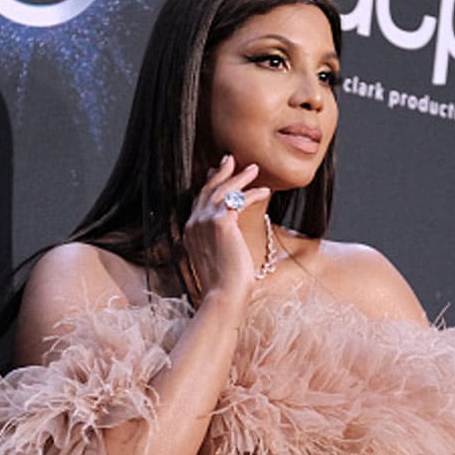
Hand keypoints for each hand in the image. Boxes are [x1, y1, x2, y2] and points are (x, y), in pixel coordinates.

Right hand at [183, 154, 269, 302]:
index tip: (218, 174)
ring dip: (239, 177)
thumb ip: (215, 244)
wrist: (223, 295)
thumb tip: (228, 238)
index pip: (198, 202)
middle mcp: (193, 224)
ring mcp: (204, 221)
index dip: (209, 186)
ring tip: (254, 169)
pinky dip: (252, 193)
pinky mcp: (221, 222)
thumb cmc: (222, 285)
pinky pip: (239, 200)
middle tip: (231, 159)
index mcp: (189, 232)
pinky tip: (264, 191)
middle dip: (220, 173)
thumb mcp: (215, 259)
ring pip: (223, 190)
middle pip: (207, 190)